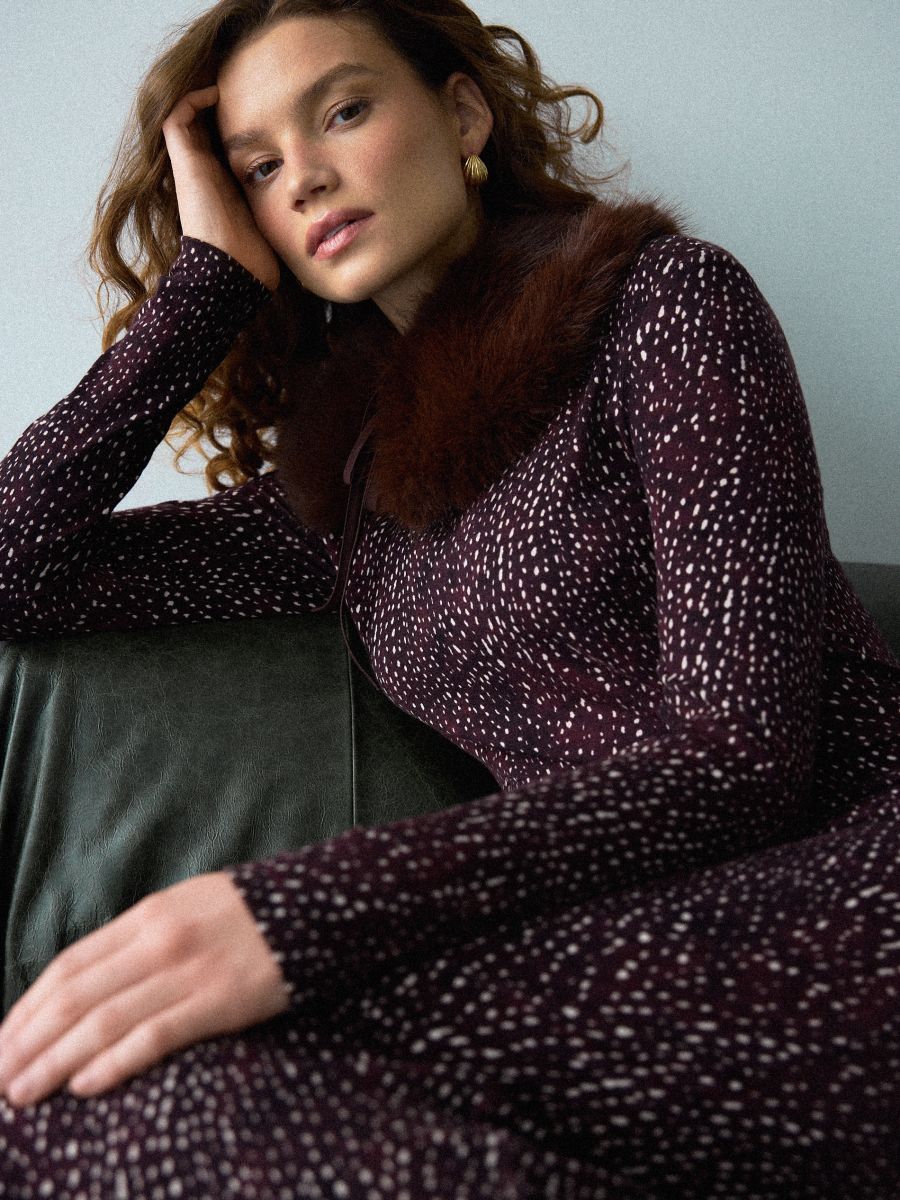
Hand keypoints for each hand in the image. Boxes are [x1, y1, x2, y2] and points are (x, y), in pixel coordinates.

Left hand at [0, 872, 288, 1105]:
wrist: (321, 904)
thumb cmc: (251, 913)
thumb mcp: (187, 908)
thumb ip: (141, 940)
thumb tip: (90, 987)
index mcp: (149, 916)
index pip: (70, 965)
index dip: (27, 1008)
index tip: (2, 1041)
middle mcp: (160, 941)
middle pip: (75, 996)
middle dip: (27, 1042)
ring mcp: (190, 970)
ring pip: (103, 1020)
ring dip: (55, 1060)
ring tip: (23, 1092)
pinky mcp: (221, 1000)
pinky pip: (156, 1035)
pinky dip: (114, 1061)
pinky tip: (85, 1085)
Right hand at [162, 85, 280, 290]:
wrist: (231, 272)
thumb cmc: (256, 258)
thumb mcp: (277, 223)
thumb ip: (288, 208)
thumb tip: (321, 207)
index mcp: (224, 185)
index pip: (227, 145)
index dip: (242, 124)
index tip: (266, 109)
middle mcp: (205, 172)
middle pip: (207, 126)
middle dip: (226, 104)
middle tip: (249, 86)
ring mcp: (191, 166)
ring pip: (188, 115)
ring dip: (205, 95)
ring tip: (230, 80)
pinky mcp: (183, 162)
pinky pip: (177, 115)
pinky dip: (192, 98)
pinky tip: (217, 92)